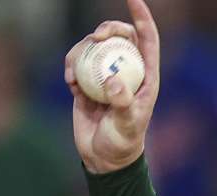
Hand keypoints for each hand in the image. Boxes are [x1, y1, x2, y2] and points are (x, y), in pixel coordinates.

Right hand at [64, 0, 160, 173]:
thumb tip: (113, 80)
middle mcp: (128, 71)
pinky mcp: (87, 82)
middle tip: (97, 38)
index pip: (147, 39)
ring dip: (82, 51)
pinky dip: (70, 67)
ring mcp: (107, 75)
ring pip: (94, 47)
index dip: (141, 16)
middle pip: (119, 37)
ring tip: (75, 74)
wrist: (104, 157)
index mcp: (146, 76)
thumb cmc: (123, 142)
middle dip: (107, 29)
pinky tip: (70, 83)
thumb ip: (122, 103)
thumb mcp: (126, 125)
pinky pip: (76, 63)